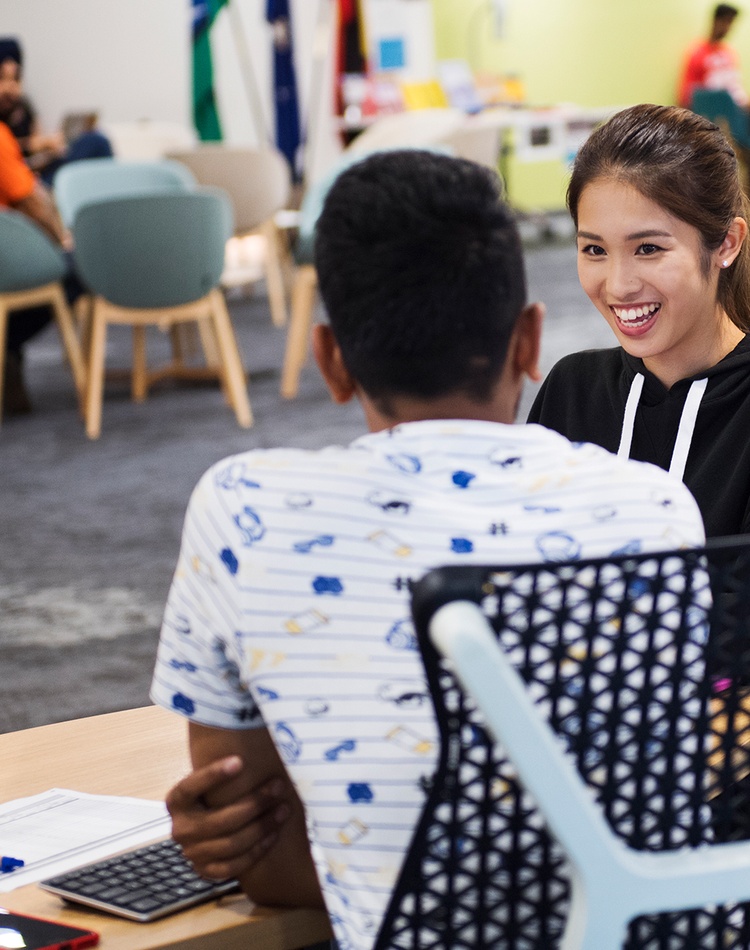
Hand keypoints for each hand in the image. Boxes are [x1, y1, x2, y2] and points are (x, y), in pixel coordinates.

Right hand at [166, 756, 290, 880]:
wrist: (202, 834)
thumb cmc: (213, 797)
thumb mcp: (210, 782)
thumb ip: (222, 768)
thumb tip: (250, 737)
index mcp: (177, 801)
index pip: (192, 787)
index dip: (213, 775)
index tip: (240, 761)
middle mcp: (180, 828)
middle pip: (221, 820)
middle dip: (255, 803)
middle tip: (278, 787)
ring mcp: (192, 852)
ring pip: (232, 843)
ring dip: (262, 826)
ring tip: (283, 809)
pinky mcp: (205, 871)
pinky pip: (234, 866)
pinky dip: (256, 851)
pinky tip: (274, 834)